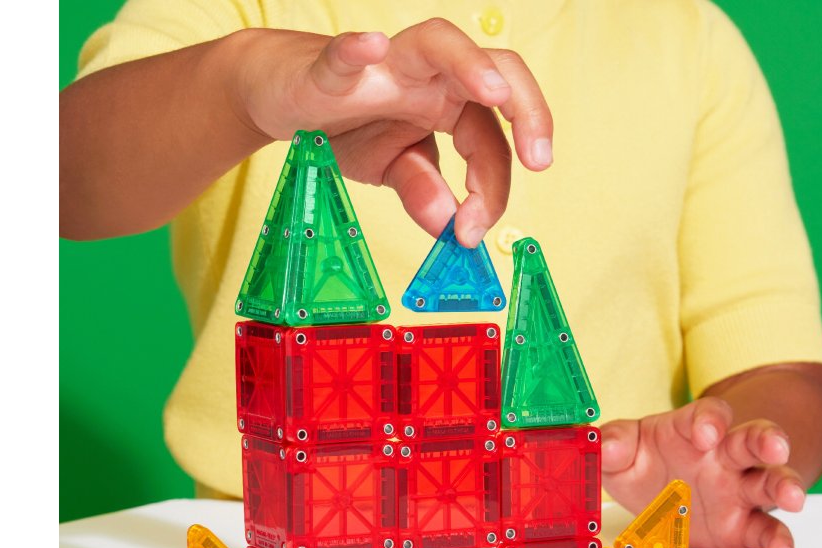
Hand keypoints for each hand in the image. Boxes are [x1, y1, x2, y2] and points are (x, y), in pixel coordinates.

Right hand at [235, 20, 552, 245]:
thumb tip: (450, 225)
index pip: (491, 141)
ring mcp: (386, 65)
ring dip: (471, 65)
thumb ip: (422, 191)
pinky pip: (347, 52)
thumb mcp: (391, 169)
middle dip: (527, 110)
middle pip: (496, 71)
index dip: (492, 188)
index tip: (474, 232)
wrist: (283, 99)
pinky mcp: (333, 66)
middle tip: (538, 159)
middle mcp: (430, 77)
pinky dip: (359, 49)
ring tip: (494, 93)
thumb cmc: (346, 125)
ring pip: (439, 42)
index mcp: (450, 104)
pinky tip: (373, 48)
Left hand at [599, 398, 805, 547]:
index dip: (710, 420)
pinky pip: (765, 530)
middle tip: (776, 446)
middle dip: (767, 440)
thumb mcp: (622, 451)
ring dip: (784, 487)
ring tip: (794, 498)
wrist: (657, 493)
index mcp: (693, 431)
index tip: (706, 433)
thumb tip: (603, 447)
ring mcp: (737, 491)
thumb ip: (613, 444)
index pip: (710, 414)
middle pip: (752, 440)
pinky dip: (778, 543)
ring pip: (769, 482)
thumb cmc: (644, 463)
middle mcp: (723, 458)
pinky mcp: (742, 526)